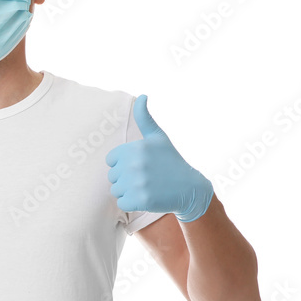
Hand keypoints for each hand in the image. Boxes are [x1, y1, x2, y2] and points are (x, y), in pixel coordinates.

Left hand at [106, 95, 212, 222]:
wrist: (190, 188)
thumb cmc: (170, 162)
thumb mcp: (158, 138)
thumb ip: (144, 118)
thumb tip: (141, 95)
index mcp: (135, 148)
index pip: (111, 161)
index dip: (123, 165)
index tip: (140, 166)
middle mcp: (135, 164)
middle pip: (112, 177)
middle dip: (126, 179)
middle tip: (146, 178)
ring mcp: (137, 182)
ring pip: (116, 191)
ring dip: (129, 192)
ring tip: (148, 187)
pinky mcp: (140, 199)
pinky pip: (122, 204)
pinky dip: (132, 204)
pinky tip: (147, 198)